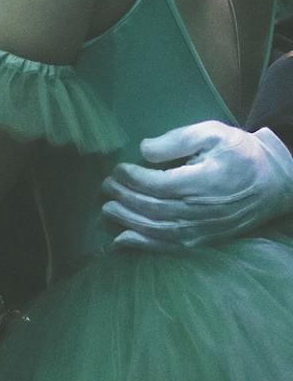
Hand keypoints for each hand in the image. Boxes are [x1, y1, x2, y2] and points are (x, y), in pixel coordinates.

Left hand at [103, 121, 292, 249]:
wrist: (274, 182)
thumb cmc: (239, 154)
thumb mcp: (213, 133)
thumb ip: (178, 139)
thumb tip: (144, 150)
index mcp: (205, 181)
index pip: (160, 184)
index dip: (133, 178)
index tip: (118, 169)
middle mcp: (203, 209)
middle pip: (154, 208)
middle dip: (124, 198)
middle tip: (106, 187)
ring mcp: (204, 228)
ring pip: (158, 229)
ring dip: (128, 221)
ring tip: (107, 209)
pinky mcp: (205, 240)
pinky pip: (170, 246)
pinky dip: (143, 245)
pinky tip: (121, 240)